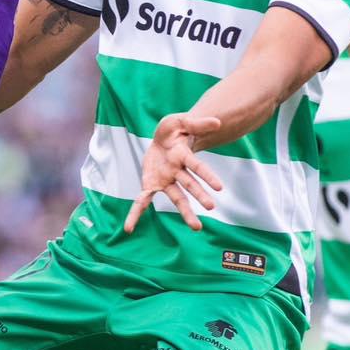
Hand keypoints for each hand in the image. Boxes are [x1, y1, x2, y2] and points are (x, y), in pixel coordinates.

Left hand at [123, 113, 225, 233]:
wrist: (163, 139)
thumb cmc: (174, 130)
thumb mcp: (181, 121)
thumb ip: (198, 123)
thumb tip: (217, 122)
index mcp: (184, 156)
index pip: (197, 166)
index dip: (207, 176)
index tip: (219, 187)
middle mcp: (177, 171)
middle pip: (189, 184)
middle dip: (200, 195)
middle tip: (211, 207)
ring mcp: (166, 180)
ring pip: (177, 197)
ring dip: (186, 212)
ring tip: (197, 227)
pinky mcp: (152, 184)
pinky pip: (143, 200)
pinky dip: (136, 214)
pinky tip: (130, 228)